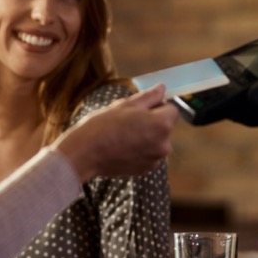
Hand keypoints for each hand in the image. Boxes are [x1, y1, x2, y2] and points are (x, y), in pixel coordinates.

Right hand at [53, 85, 178, 180]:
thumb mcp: (126, 104)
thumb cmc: (104, 125)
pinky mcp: (146, 169)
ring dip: (147, 136)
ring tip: (123, 135)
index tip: (140, 109)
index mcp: (162, 125)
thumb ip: (150, 96)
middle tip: (128, 121)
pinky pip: (149, 154)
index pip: (171, 109)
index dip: (157, 106)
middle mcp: (164, 144)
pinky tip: (122, 147)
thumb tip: (163, 88)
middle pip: (165, 126)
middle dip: (152, 122)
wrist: (85, 153)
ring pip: (156, 140)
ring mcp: (155, 159)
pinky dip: (140, 150)